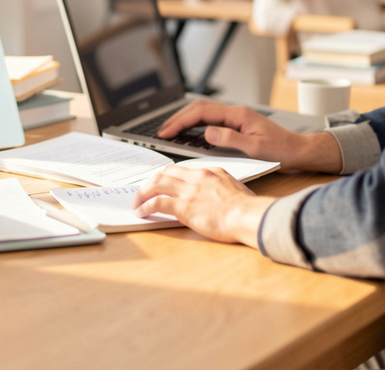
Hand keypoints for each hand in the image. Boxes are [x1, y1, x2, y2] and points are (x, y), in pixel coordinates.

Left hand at [132, 165, 272, 245]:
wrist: (248, 215)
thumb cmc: (247, 208)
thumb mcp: (235, 188)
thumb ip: (221, 186)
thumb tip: (217, 192)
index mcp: (210, 172)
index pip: (181, 170)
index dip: (167, 176)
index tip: (160, 183)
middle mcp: (197, 178)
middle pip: (165, 173)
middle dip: (151, 182)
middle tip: (143, 192)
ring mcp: (189, 191)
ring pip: (156, 184)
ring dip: (142, 193)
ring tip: (136, 202)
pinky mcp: (183, 207)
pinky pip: (157, 203)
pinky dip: (145, 207)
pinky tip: (141, 212)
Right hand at [157, 100, 341, 172]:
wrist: (298, 150)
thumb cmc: (281, 150)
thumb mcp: (256, 149)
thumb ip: (231, 139)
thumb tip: (208, 132)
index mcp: (238, 115)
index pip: (202, 113)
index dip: (181, 121)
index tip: (167, 131)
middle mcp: (235, 112)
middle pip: (200, 108)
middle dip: (178, 118)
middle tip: (162, 131)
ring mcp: (236, 117)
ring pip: (204, 112)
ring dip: (185, 120)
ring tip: (170, 131)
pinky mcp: (237, 124)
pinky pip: (211, 120)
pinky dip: (196, 124)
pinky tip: (189, 132)